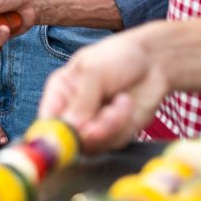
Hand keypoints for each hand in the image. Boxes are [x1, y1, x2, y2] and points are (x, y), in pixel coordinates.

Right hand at [38, 23, 170, 152]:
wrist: (153, 61)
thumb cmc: (118, 57)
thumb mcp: (94, 70)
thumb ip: (82, 100)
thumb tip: (72, 127)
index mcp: (60, 93)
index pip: (47, 120)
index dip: (52, 133)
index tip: (68, 135)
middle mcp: (73, 112)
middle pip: (69, 139)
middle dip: (89, 131)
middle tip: (105, 117)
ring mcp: (93, 125)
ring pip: (93, 144)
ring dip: (110, 126)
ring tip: (122, 101)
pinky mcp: (114, 134)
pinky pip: (113, 142)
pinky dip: (123, 125)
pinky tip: (126, 103)